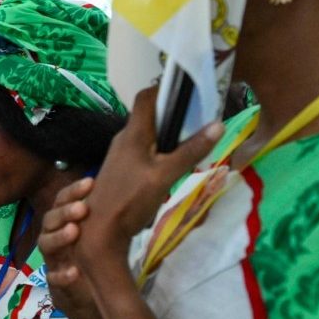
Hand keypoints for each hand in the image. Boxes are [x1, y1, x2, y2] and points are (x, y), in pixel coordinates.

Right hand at [39, 177, 106, 318]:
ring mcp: (53, 263)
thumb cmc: (97, 263)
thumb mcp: (104, 237)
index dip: (73, 192)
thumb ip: (109, 217)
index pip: (62, 202)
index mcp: (65, 225)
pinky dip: (62, 274)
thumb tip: (132, 190)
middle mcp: (55, 240)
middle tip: (81, 210)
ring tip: (74, 232)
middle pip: (49, 220)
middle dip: (64, 212)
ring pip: (45, 245)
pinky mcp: (55, 287)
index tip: (91, 182)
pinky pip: (53, 279)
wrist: (93, 303)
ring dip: (59, 237)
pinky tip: (74, 272)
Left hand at [77, 86, 223, 262]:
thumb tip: (218, 124)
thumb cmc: (130, 199)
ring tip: (194, 138)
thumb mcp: (165, 175)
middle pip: (150, 115)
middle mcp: (124, 139)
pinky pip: (145, 150)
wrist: (100, 231)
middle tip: (201, 116)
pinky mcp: (123, 170)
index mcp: (132, 133)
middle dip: (174, 112)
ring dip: (169, 133)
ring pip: (149, 134)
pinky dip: (162, 149)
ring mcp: (122, 155)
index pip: (146, 97)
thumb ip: (190, 151)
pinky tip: (176, 162)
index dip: (166, 88)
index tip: (190, 88)